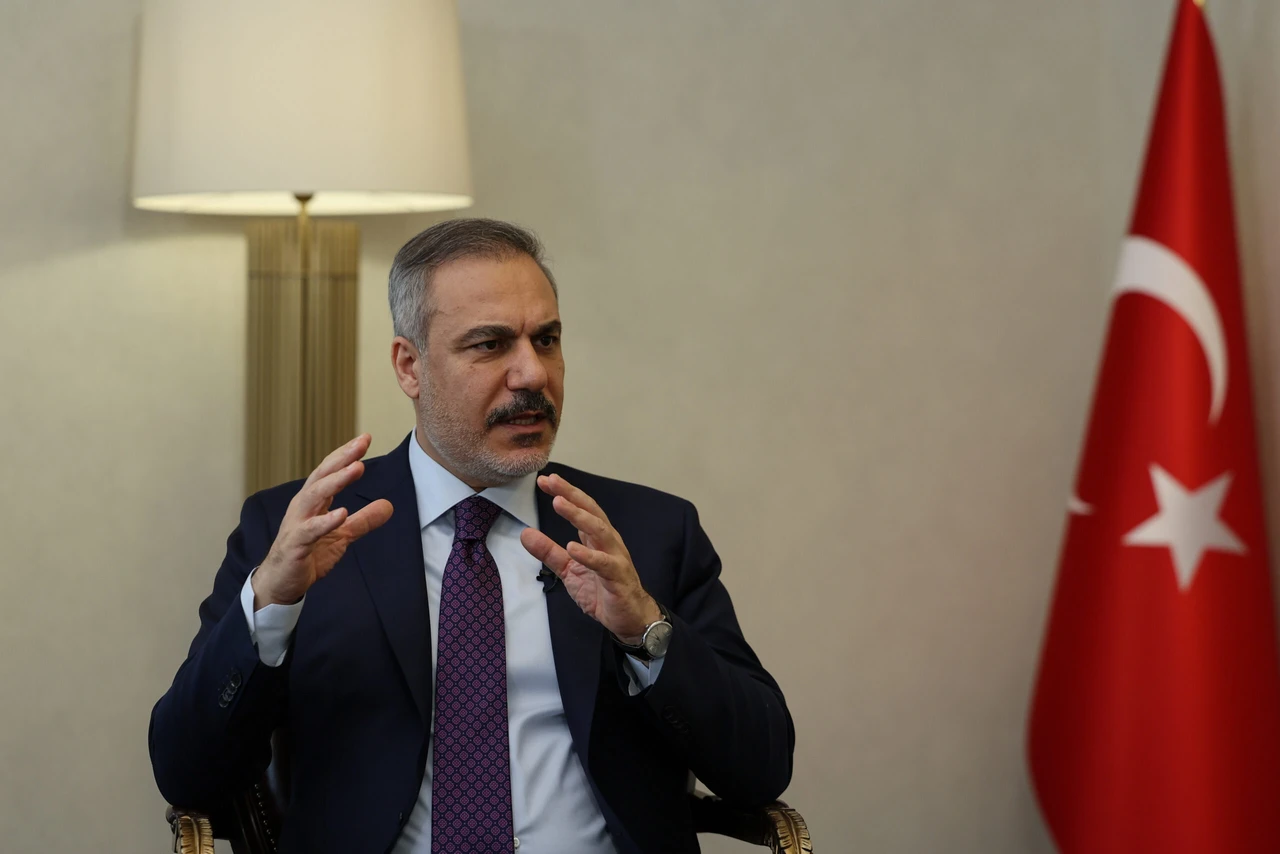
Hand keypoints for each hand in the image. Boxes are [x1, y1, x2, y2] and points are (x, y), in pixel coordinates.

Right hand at [252, 434, 393, 607]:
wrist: (280, 583)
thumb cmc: (307, 554)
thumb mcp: (342, 535)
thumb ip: (363, 520)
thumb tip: (388, 505)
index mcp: (314, 501)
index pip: (330, 471)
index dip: (346, 455)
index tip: (365, 438)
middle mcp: (303, 507)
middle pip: (322, 476)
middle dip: (342, 458)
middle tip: (361, 444)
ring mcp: (297, 524)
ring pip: (314, 496)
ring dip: (335, 481)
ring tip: (356, 468)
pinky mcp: (295, 545)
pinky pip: (310, 530)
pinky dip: (326, 521)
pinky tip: (341, 513)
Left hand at [520, 473, 661, 642]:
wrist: (629, 617)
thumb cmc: (602, 590)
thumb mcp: (568, 570)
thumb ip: (549, 551)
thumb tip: (525, 533)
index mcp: (596, 538)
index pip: (581, 508)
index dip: (564, 492)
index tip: (544, 480)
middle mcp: (608, 542)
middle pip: (591, 511)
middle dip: (571, 494)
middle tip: (551, 481)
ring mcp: (615, 557)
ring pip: (600, 530)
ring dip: (579, 516)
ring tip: (559, 504)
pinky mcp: (618, 577)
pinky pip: (603, 563)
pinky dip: (588, 555)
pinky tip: (573, 547)